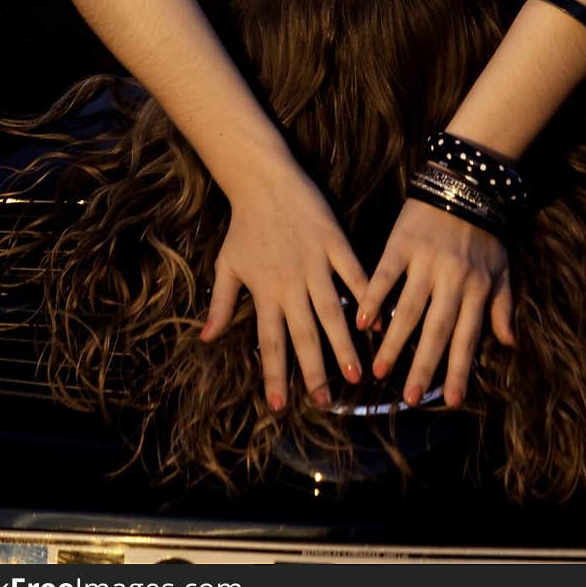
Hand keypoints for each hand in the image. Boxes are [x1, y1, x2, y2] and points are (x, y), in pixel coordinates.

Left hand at [200, 163, 367, 411]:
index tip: (279, 405)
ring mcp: (315, 264)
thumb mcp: (226, 266)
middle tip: (325, 403)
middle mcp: (290, 283)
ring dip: (343, 345)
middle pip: (304, 334)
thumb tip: (206, 339)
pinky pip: (355, 275)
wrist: (264, 181)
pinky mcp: (335, 243)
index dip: (274, 374)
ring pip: (331, 312)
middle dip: (314, 371)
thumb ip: (220, 304)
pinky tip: (378, 323)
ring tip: (356, 376)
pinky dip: (367, 299)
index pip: (270, 341)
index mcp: (264, 291)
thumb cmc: (244, 226)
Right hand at [355, 199, 514, 407]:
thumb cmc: (485, 230)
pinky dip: (373, 298)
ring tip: (377, 371)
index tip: (452, 401)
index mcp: (478, 288)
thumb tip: (509, 343)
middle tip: (410, 398)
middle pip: (437, 329)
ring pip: (409, 308)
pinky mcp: (402, 243)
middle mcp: (453, 279)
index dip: (460, 369)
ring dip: (393, 342)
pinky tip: (360, 322)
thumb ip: (503, 306)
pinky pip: (385, 275)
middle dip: (424, 366)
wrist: (466, 181)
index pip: (468, 337)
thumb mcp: (503, 268)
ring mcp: (426, 262)